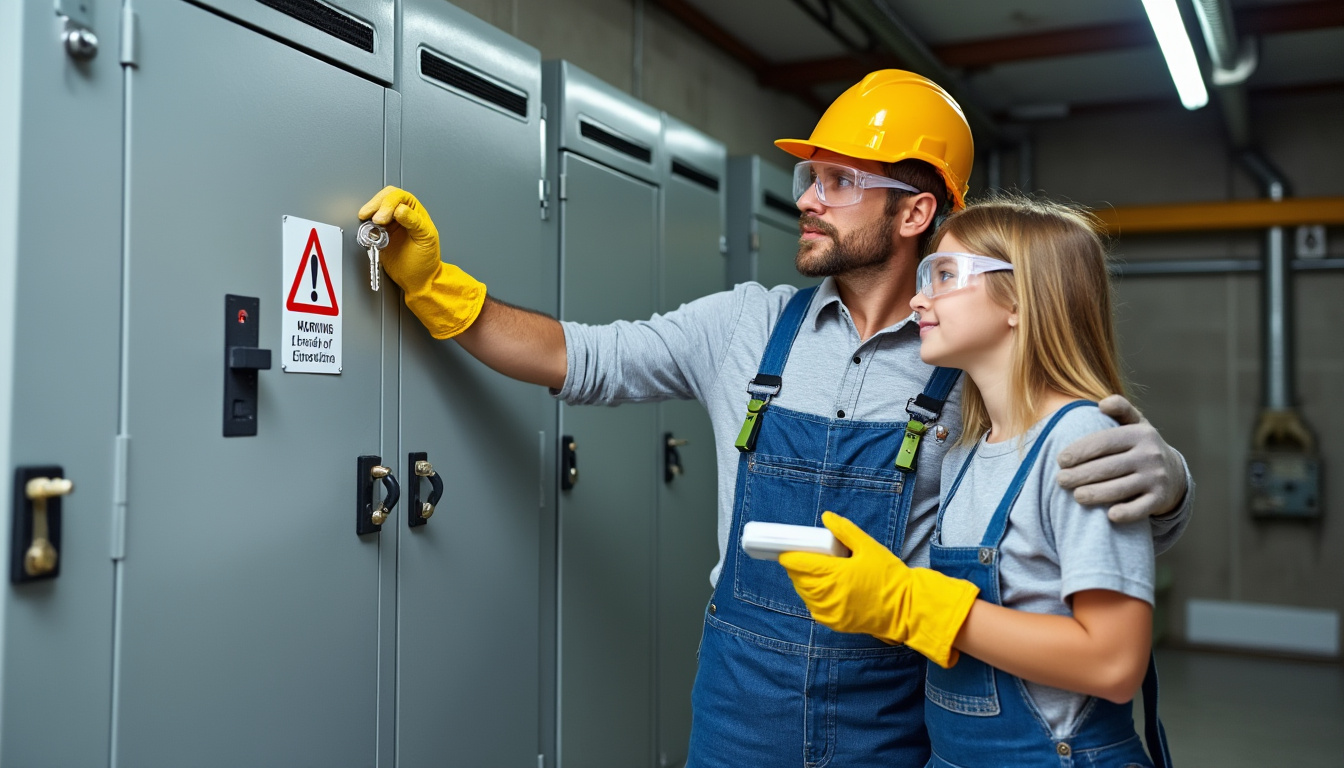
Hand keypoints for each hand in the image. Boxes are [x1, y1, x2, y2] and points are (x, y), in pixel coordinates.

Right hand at [357, 186, 485, 338]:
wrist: (417, 281)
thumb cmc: (426, 261)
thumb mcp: (426, 239)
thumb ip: (414, 222)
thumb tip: (399, 209)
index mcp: (416, 213)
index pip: (401, 197)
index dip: (389, 203)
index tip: (383, 218)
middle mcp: (403, 215)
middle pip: (386, 197)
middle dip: (377, 204)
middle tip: (374, 219)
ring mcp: (390, 224)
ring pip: (376, 207)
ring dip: (370, 211)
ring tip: (367, 220)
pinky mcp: (379, 234)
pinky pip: (369, 222)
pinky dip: (366, 223)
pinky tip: (367, 227)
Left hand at [778, 512, 978, 667]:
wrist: (907, 609)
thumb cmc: (890, 576)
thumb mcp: (869, 546)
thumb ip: (844, 530)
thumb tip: (826, 517)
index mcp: (834, 575)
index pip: (799, 564)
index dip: (790, 554)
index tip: (788, 547)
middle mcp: (828, 596)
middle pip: (798, 578)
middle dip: (797, 566)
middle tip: (803, 554)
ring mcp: (830, 612)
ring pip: (804, 594)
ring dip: (804, 581)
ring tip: (814, 569)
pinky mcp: (835, 623)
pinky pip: (814, 607)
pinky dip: (813, 596)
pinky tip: (824, 587)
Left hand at [1056, 394, 1187, 522]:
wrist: (1174, 473)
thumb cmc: (1141, 446)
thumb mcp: (1135, 423)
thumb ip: (1121, 409)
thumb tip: (1103, 404)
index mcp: (1140, 434)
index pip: (1104, 442)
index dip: (1080, 451)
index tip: (1060, 460)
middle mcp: (1150, 455)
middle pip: (1108, 467)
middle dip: (1081, 474)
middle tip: (1060, 480)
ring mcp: (1156, 478)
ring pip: (1121, 488)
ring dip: (1096, 494)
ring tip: (1076, 496)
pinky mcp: (1159, 499)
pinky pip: (1141, 508)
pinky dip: (1127, 513)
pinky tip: (1110, 516)